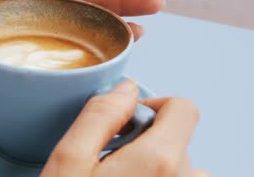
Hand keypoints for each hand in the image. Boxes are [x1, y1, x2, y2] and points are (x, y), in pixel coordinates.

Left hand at [0, 0, 164, 92]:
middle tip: (155, 4)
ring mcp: (27, 39)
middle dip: (121, 2)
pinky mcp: (19, 66)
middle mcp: (30, 11)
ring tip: (140, 33)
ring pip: (77, 33)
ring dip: (110, 31)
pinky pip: (57, 62)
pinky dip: (82, 61)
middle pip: (85, 4)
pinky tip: (102, 62)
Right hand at [42, 80, 208, 176]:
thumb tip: (125, 89)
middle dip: (146, 138)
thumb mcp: (70, 160)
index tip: (127, 120)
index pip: (183, 108)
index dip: (153, 105)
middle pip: (177, 137)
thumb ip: (100, 116)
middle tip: (111, 158)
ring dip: (153, 163)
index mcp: (160, 160)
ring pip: (177, 165)